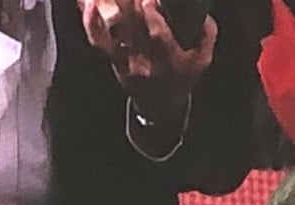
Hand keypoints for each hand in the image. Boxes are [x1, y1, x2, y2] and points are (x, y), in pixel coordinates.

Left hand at [79, 0, 214, 115]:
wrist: (159, 104)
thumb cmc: (181, 78)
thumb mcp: (202, 60)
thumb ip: (206, 35)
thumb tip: (202, 13)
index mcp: (170, 61)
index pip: (158, 34)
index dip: (152, 12)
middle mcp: (145, 61)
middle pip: (132, 26)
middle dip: (130, 3)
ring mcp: (125, 60)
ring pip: (113, 29)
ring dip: (111, 6)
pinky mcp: (112, 58)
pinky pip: (97, 38)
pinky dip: (90, 20)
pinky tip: (89, 4)